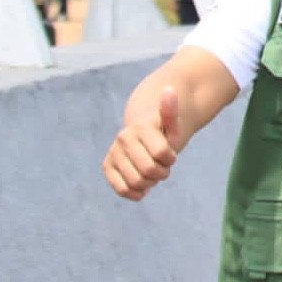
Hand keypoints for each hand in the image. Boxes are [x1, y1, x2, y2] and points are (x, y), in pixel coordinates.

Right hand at [102, 86, 180, 200]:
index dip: (170, 158)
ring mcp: (114, 153)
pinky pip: (122, 190)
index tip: (170, 153)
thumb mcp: (174, 124)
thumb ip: (171, 111)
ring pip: (136, 183)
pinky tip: (143, 186)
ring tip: (152, 172)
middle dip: (162, 172)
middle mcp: (123, 138)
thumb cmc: (165, 131)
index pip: (163, 154)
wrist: (146, 134)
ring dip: (150, 183)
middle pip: (149, 170)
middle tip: (162, 165)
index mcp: (141, 127)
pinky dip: (136, 193)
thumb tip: (169, 89)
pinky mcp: (107, 167)